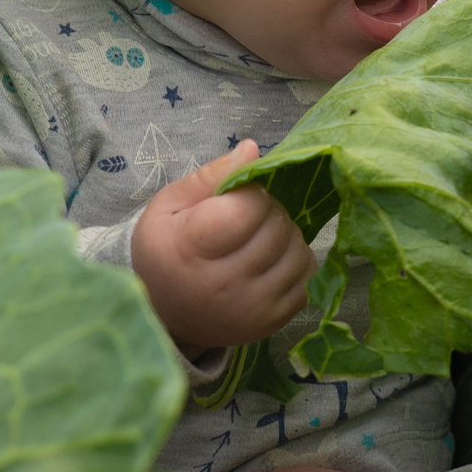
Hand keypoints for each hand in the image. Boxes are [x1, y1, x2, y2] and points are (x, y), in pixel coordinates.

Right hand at [130, 141, 314, 349]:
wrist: (165, 316)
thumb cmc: (166, 251)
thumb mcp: (169, 206)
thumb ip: (209, 176)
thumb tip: (252, 149)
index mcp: (191, 248)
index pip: (248, 208)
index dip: (251, 193)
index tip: (237, 198)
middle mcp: (223, 283)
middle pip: (276, 229)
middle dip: (269, 211)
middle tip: (249, 216)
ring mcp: (251, 308)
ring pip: (298, 253)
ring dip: (286, 236)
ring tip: (261, 237)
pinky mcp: (271, 323)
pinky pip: (306, 280)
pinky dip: (295, 264)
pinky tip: (271, 262)